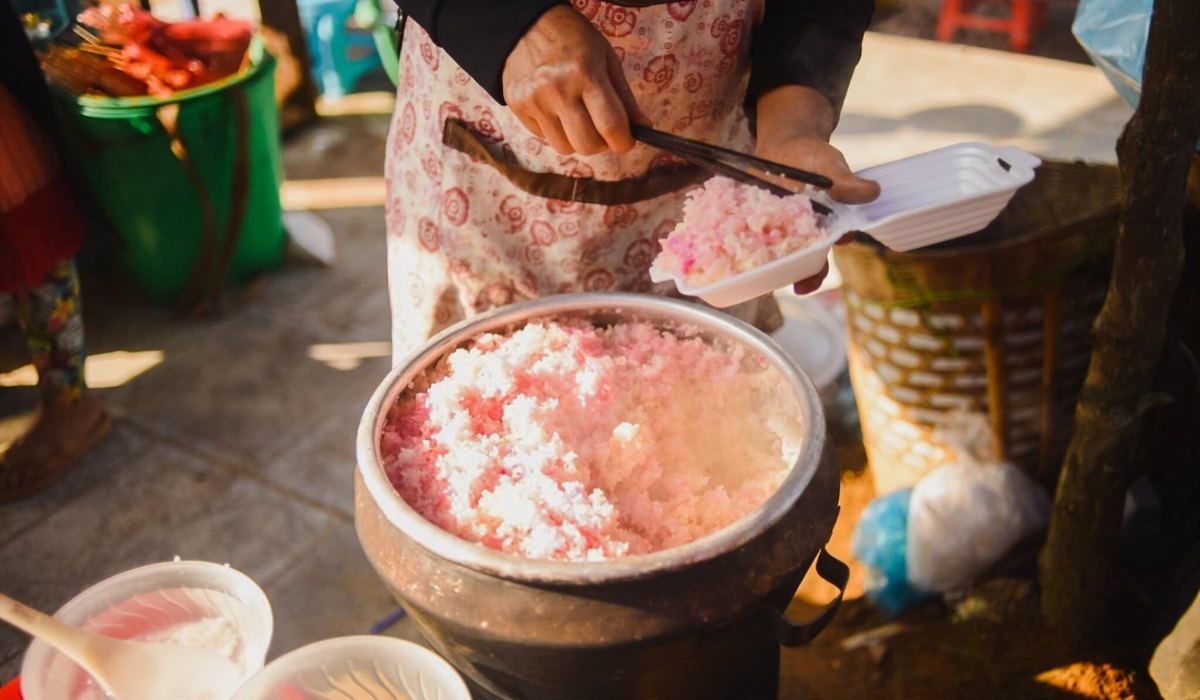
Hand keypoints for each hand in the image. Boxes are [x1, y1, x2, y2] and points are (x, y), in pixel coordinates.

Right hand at [502, 5, 646, 154]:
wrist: (526, 24)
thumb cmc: (573, 38)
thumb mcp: (606, 58)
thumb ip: (624, 96)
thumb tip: (643, 127)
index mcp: (585, 73)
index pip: (611, 126)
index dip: (624, 142)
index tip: (627, 140)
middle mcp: (557, 89)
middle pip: (587, 145)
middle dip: (601, 144)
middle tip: (603, 130)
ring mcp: (534, 100)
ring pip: (564, 148)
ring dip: (577, 140)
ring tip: (578, 119)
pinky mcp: (517, 106)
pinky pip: (544, 137)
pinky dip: (556, 131)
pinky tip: (556, 110)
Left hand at [753, 86, 878, 293]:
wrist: (784, 144)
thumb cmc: (813, 155)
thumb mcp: (830, 164)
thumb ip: (845, 181)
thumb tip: (873, 192)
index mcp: (827, 225)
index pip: (829, 249)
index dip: (821, 266)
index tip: (808, 280)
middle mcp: (804, 233)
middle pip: (804, 260)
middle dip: (801, 275)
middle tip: (798, 287)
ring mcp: (779, 229)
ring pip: (776, 255)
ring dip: (769, 267)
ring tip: (760, 279)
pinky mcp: (757, 222)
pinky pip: (749, 237)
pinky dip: (740, 245)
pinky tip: (729, 252)